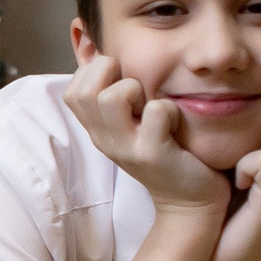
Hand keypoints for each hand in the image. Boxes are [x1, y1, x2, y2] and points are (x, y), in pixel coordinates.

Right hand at [64, 54, 230, 218]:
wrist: (188, 201)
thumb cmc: (163, 152)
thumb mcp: (131, 128)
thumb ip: (118, 100)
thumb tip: (111, 59)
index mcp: (97, 130)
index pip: (72, 90)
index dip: (95, 74)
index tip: (120, 83)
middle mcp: (104, 139)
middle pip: (84, 91)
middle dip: (112, 75)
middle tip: (135, 91)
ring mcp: (125, 148)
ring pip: (111, 97)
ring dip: (135, 89)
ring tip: (150, 106)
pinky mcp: (152, 154)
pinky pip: (155, 111)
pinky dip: (169, 108)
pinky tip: (175, 122)